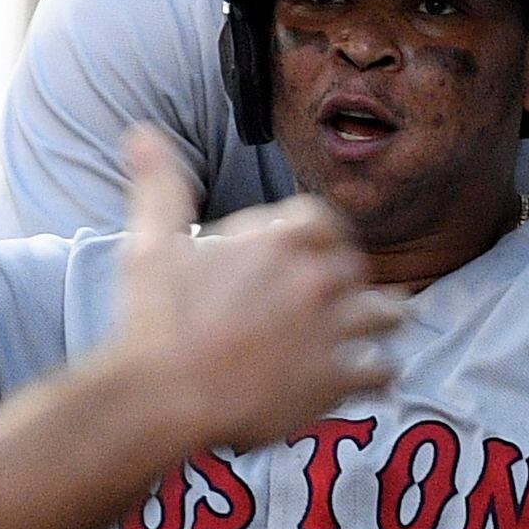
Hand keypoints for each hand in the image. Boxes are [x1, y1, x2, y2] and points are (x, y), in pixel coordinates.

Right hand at [107, 130, 401, 451]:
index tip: (315, 250)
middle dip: (345, 280)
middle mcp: (312, 279)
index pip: (325, 220)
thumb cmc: (154, 321)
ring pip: (386, 313)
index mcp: (275, 242)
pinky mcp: (336, 379)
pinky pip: (383, 370)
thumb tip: (143, 133)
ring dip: (378, 319)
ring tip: (369, 330)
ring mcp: (330, 329)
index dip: (322, 235)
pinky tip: (366, 378)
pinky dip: (377, 373)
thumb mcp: (151, 243)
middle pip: (356, 266)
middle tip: (333, 298)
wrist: (164, 395)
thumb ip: (160, 185)